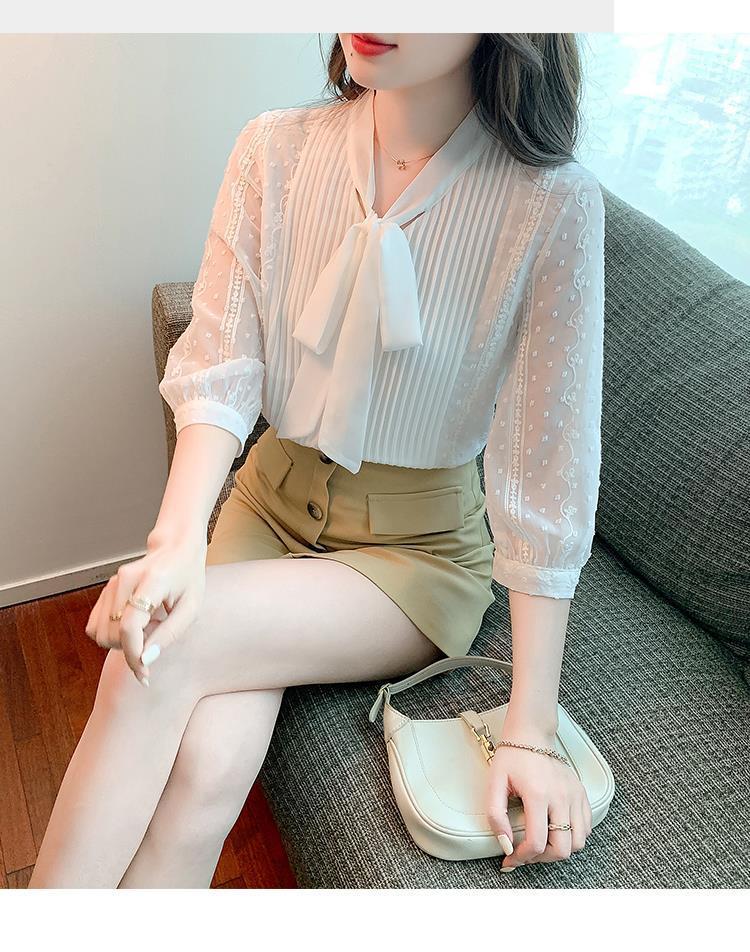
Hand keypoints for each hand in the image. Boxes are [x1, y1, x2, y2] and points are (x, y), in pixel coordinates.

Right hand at [84, 526, 207, 684]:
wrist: (176, 548)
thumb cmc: (188, 578)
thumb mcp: (192, 608)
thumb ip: (169, 634)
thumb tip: (145, 659)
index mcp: (151, 582)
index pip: (130, 626)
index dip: (134, 655)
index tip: (145, 675)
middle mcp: (125, 579)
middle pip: (111, 634)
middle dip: (130, 649)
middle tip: (154, 641)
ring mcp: (112, 583)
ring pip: (99, 633)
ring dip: (120, 643)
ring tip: (146, 630)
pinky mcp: (106, 590)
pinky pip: (95, 626)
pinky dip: (111, 635)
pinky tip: (134, 626)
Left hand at [486, 724, 592, 871]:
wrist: (531, 733)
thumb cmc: (512, 757)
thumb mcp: (494, 783)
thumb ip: (496, 816)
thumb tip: (506, 844)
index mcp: (538, 794)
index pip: (537, 842)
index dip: (522, 858)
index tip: (511, 858)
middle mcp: (561, 797)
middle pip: (563, 848)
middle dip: (543, 858)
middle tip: (527, 853)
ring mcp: (575, 795)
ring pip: (578, 842)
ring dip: (560, 849)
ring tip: (542, 843)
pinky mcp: (581, 793)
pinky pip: (586, 827)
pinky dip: (573, 836)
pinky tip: (556, 830)